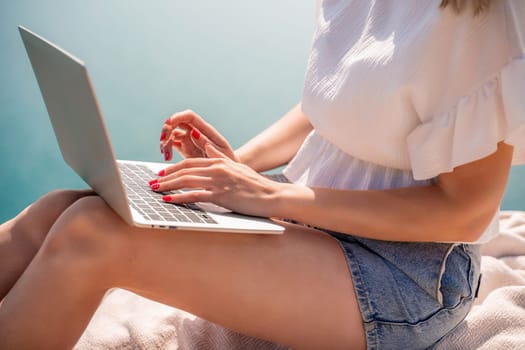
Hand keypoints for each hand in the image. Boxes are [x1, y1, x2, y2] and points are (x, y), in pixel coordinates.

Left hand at [150, 144, 283, 217]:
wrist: (271, 195)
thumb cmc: (255, 184)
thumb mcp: (237, 166)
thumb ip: (220, 157)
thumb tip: (207, 147)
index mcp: (219, 162)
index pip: (190, 163)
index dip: (173, 168)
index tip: (162, 174)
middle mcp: (217, 169)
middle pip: (184, 171)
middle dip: (165, 177)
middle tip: (152, 183)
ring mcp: (219, 182)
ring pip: (186, 181)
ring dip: (167, 186)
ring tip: (155, 191)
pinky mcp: (221, 195)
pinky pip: (195, 195)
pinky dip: (179, 198)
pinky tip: (169, 201)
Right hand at [159, 109, 238, 161]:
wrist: (227, 172)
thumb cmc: (227, 160)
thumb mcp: (220, 153)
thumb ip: (206, 142)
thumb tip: (193, 131)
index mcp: (206, 130)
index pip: (189, 116)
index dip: (178, 116)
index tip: (169, 123)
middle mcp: (195, 131)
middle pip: (176, 122)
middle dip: (167, 130)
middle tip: (164, 142)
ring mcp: (189, 139)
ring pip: (171, 134)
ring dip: (165, 142)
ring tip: (166, 155)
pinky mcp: (184, 148)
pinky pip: (171, 144)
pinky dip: (166, 150)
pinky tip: (167, 158)